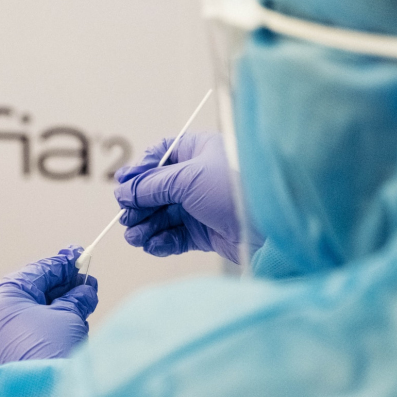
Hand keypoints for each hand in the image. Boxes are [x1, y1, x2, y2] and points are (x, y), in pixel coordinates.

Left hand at [0, 246, 97, 366]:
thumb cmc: (48, 353)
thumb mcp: (68, 316)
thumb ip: (76, 298)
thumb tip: (84, 290)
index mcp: (0, 300)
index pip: (35, 272)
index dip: (61, 264)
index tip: (78, 256)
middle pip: (32, 292)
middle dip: (62, 286)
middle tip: (86, 279)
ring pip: (31, 312)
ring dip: (59, 304)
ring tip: (85, 298)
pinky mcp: (7, 357)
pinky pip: (29, 331)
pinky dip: (50, 323)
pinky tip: (72, 318)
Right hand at [114, 132, 262, 262]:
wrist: (273, 227)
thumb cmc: (237, 190)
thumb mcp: (187, 179)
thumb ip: (151, 185)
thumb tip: (123, 191)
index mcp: (199, 151)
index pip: (160, 156)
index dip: (140, 171)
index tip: (123, 186)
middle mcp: (200, 177)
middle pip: (157, 189)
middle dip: (140, 205)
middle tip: (126, 218)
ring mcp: (203, 205)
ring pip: (164, 215)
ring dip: (147, 226)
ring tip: (135, 237)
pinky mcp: (207, 231)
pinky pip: (176, 235)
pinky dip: (162, 241)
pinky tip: (153, 245)